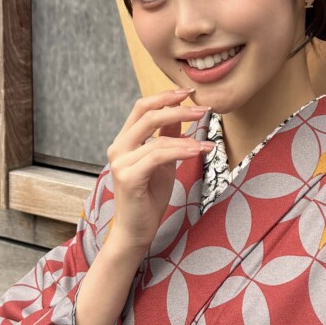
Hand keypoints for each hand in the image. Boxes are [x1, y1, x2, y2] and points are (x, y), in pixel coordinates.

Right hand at [106, 89, 213, 254]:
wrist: (136, 231)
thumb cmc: (148, 199)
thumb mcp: (162, 163)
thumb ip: (166, 140)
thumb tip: (179, 116)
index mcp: (124, 142)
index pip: (141, 109)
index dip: (165, 97)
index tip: (189, 93)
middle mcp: (118, 148)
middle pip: (147, 115)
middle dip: (178, 108)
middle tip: (202, 108)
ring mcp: (121, 162)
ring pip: (157, 138)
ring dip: (187, 136)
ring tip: (207, 140)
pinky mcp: (129, 177)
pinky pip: (159, 156)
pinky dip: (181, 151)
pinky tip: (198, 151)